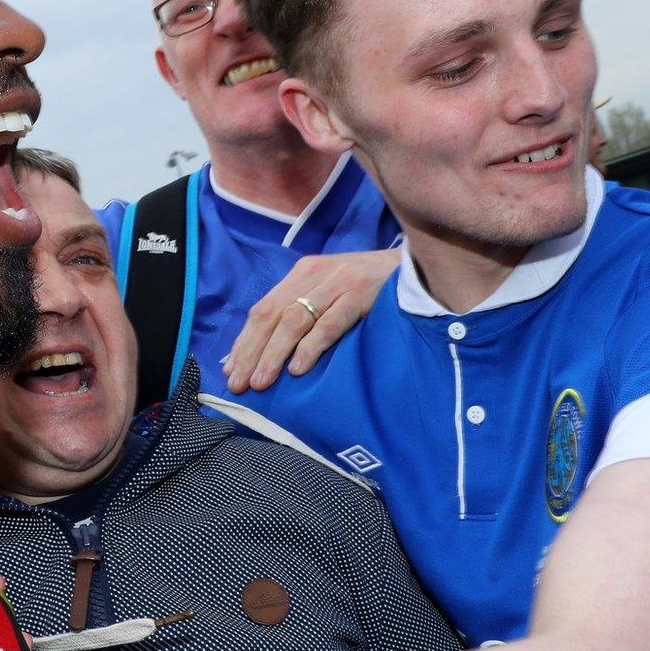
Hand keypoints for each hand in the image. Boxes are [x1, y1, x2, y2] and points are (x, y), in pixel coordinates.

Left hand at [223, 248, 398, 392]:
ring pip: (294, 319)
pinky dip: (311, 346)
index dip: (244, 341)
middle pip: (271, 314)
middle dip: (251, 351)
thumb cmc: (372, 287)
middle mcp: (315, 274)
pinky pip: (329, 322)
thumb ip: (303, 312)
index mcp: (303, 273)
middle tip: (239, 383)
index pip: (263, 308)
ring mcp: (338, 282)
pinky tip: (298, 368)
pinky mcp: (360, 294)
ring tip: (262, 381)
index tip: (230, 371)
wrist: (419, 267)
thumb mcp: (331, 291)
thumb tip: (266, 352)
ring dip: (273, 353)